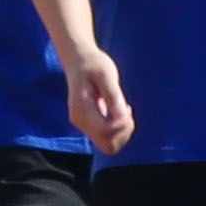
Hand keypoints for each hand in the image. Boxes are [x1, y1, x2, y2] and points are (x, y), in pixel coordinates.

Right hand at [61, 40, 132, 156]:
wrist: (79, 60)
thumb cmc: (94, 65)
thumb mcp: (107, 76)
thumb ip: (114, 97)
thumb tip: (122, 118)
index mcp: (83, 110)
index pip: (107, 133)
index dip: (123, 125)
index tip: (127, 107)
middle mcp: (80, 122)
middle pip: (109, 146)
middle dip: (125, 132)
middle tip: (126, 109)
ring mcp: (83, 125)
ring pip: (109, 145)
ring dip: (123, 130)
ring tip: (124, 108)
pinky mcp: (88, 123)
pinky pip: (107, 137)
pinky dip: (119, 128)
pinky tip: (120, 110)